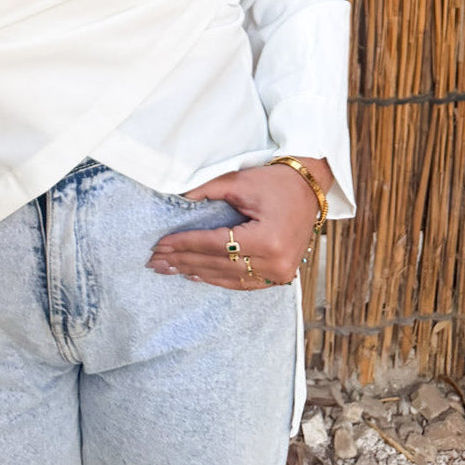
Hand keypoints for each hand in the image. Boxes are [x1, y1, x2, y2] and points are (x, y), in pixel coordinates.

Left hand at [146, 157, 331, 290]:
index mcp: (267, 239)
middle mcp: (275, 262)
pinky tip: (195, 275)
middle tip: (154, 260)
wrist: (310, 189)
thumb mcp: (240, 182)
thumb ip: (207, 190)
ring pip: (228, 278)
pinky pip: (243, 282)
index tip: (159, 244)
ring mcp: (280, 273)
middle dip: (183, 260)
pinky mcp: (281, 276)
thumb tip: (177, 198)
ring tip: (169, 268)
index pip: (215, 244)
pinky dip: (217, 278)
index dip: (185, 244)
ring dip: (195, 272)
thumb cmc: (276, 182)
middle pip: (218, 264)